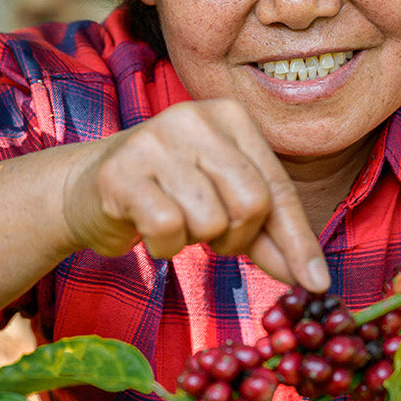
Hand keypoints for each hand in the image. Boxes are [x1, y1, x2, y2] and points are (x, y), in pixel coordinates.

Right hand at [61, 99, 329, 290]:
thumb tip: (313, 280)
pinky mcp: (121, 172)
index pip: (276, 186)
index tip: (316, 284)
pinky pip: (169, 228)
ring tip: (174, 221)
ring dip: (195, 240)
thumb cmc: (168, 193)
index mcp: (230, 116)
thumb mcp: (225, 202)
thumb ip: (269, 235)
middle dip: (236, 237)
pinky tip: (148, 228)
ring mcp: (154, 141)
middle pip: (251, 202)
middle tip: (210, 235)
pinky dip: (164, 245)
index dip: (297, 240)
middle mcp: (194, 118)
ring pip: (210, 220)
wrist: (85, 189)